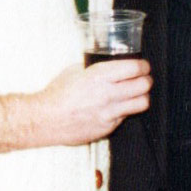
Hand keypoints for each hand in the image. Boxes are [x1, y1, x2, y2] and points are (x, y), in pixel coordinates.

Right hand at [0, 57, 150, 156]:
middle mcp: (108, 94)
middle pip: (144, 85)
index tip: (143, 66)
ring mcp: (109, 113)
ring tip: (136, 94)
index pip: (136, 68)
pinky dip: (124, 111)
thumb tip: (109, 63)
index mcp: (100, 76)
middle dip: (146, 80)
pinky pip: (125, 117)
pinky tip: (116, 108)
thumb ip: (96, 67)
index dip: (143, 66)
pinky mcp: (107, 128)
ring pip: (142, 103)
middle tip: (143, 79)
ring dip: (142, 97)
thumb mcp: (75, 70)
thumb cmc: (56, 93)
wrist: (44, 120)